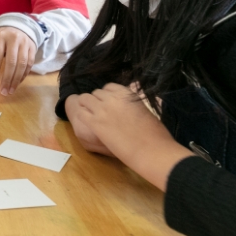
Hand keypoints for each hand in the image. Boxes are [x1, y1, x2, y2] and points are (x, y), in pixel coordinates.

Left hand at [0, 26, 36, 95]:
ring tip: (11, 90)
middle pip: (11, 61)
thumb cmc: (1, 38)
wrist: (18, 26)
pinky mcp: (33, 48)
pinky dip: (24, 75)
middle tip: (4, 91)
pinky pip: (30, 64)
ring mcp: (25, 43)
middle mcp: (14, 39)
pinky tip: (18, 83)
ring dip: (16, 79)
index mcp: (0, 37)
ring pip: (22, 64)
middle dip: (7, 78)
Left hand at [66, 83, 191, 190]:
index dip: (107, 96)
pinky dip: (83, 117)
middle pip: (96, 93)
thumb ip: (130, 104)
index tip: (109, 104)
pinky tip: (90, 125)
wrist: (150, 148)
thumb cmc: (155, 133)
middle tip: (101, 113)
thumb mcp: (144, 110)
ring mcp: (102, 109)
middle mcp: (112, 98)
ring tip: (92, 117)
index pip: (109, 87)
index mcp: (126, 93)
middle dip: (97, 102)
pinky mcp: (95, 123)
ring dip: (87, 106)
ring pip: (84, 99)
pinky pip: (81, 113)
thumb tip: (125, 108)